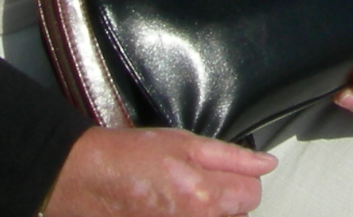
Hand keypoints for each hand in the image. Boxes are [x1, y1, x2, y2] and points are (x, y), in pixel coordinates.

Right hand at [43, 127, 275, 216]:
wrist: (86, 179)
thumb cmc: (131, 156)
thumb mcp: (185, 142)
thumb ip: (232, 157)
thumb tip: (266, 165)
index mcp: (205, 198)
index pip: (253, 196)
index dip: (241, 179)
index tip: (225, 172)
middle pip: (235, 216)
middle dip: (225, 200)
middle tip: (197, 183)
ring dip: (206, 212)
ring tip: (180, 196)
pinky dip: (188, 215)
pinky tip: (168, 207)